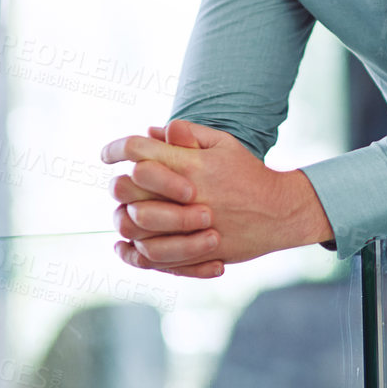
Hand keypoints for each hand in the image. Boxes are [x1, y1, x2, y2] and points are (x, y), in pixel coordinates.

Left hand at [101, 119, 332, 275]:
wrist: (280, 212)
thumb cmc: (248, 174)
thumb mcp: (224, 144)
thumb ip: (188, 134)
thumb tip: (152, 131)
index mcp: (191, 164)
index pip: (138, 150)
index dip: (115, 149)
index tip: (106, 155)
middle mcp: (187, 194)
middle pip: (127, 186)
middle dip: (118, 184)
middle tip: (121, 185)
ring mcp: (190, 225)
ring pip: (133, 224)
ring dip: (124, 217)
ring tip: (128, 214)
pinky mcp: (195, 251)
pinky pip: (150, 256)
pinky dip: (132, 252)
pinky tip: (128, 245)